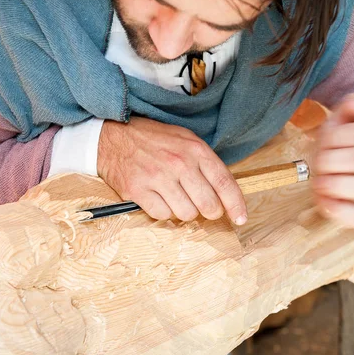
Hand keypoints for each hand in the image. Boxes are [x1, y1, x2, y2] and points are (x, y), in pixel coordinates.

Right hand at [97, 116, 247, 224]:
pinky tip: (158, 198)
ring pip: (186, 214)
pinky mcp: (138, 190)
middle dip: (210, 212)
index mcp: (195, 149)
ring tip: (176, 198)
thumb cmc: (153, 140)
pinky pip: (162, 216)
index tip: (240, 218)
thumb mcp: (185, 140)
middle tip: (203, 208)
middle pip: (208, 205)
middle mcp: (179, 163)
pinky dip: (163, 212)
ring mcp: (158, 177)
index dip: (236, 205)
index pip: (224, 183)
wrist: (113, 136)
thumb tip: (224, 194)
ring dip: (184, 212)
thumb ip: (205, 164)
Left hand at [311, 94, 353, 227]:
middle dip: (331, 161)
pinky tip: (326, 200)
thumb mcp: (345, 124)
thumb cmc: (347, 147)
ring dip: (336, 184)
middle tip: (319, 163)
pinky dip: (340, 210)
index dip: (334, 137)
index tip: (325, 142)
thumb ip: (349, 110)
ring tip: (320, 181)